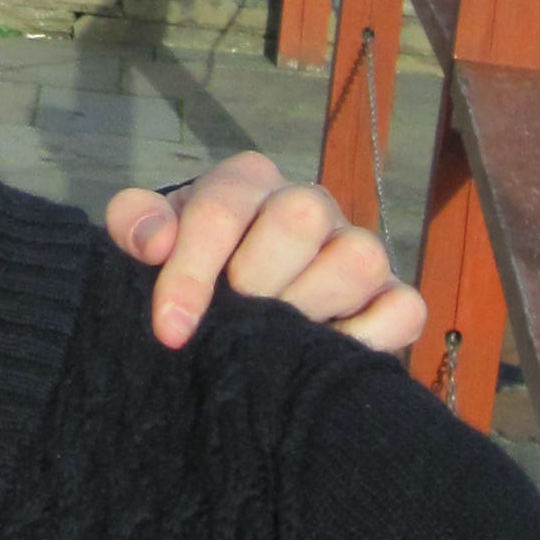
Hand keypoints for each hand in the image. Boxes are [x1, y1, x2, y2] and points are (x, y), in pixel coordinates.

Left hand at [106, 149, 422, 357]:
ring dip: (310, 306)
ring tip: (273, 339)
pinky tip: (320, 358)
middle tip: (234, 318)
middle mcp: (307, 206)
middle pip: (301, 216)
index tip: (170, 330)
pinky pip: (405, 309)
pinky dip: (369, 337)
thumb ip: (134, 224)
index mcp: (246, 181)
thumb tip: (151, 243)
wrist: (228, 300)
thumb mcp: (150, 237)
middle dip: (258, 278)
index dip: (192, 271)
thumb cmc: (189, 264)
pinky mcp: (390, 296)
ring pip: (360, 257)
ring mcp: (354, 249)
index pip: (223, 207)